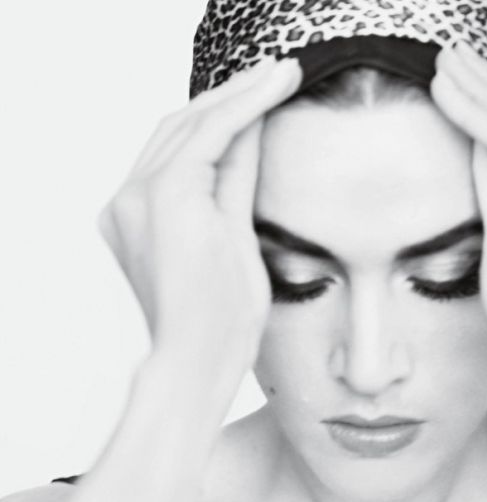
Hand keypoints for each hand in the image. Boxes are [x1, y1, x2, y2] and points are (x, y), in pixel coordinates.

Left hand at [98, 57, 300, 385]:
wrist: (192, 361)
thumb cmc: (224, 320)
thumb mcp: (241, 237)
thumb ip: (239, 173)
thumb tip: (252, 124)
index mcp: (167, 198)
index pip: (214, 127)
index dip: (253, 97)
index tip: (285, 75)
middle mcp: (133, 196)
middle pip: (184, 123)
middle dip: (230, 96)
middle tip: (274, 75)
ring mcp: (122, 208)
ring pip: (166, 140)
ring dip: (208, 117)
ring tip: (252, 97)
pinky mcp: (123, 221)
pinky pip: (155, 166)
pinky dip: (187, 147)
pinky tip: (217, 137)